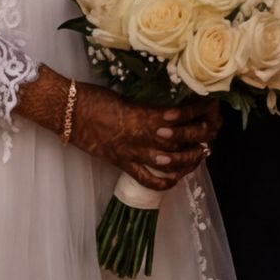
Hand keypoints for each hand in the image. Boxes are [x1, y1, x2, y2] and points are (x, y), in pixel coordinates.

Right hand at [72, 86, 219, 191]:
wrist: (69, 113)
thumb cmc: (96, 97)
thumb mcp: (126, 96)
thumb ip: (147, 104)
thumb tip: (166, 104)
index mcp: (144, 115)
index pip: (179, 116)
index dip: (197, 112)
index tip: (210, 106)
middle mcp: (142, 136)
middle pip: (179, 141)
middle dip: (198, 137)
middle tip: (210, 133)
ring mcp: (133, 153)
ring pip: (168, 163)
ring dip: (187, 161)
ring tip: (199, 155)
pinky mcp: (122, 164)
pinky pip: (146, 179)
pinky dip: (162, 182)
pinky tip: (174, 180)